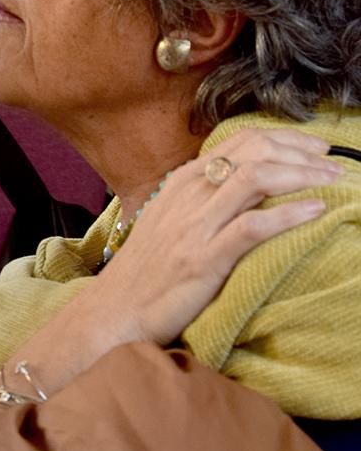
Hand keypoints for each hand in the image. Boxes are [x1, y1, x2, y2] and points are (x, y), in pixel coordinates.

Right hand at [2, 127, 339, 394]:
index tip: (316, 151)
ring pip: (256, 178)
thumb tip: (245, 184)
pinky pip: (253, 226)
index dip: (286, 139)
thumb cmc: (148, 271)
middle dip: (302, 153)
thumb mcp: (172, 222)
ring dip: (303, 176)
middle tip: (333, 165)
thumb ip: (202, 198)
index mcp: (183, 182)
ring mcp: (195, 226)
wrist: (116, 311)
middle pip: (254, 151)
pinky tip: (315, 213)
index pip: (241, 141)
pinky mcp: (203, 259)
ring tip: (332, 184)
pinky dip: (290, 214)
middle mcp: (189, 195)